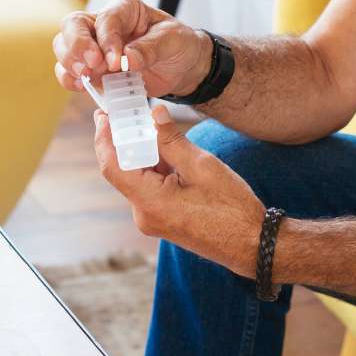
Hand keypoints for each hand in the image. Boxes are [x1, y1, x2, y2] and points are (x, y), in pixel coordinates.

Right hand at [52, 0, 211, 97]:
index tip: (115, 61)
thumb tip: (127, 58)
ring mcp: (94, 45)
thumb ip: (150, 48)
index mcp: (125, 8)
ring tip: (87, 77)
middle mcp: (104, 23)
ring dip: (69, 63)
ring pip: (63, 46)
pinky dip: (69, 79)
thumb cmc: (178, 45)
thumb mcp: (173, 41)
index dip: (106, 40)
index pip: (105, 18)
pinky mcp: (91, 68)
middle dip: (76, 46)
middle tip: (92, 66)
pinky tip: (82, 86)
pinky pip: (68, 70)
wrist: (182, 68)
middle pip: (72, 24)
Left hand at [93, 105, 263, 277]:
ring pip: (138, 178)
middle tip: (132, 112)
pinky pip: (150, 189)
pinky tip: (169, 152)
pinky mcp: (162, 219)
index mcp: (150, 202)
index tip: (103, 116)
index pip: (112, 166)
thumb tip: (155, 114)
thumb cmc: (232, 209)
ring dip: (145, 154)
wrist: (252, 243)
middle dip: (127, 141)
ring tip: (155, 128)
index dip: (104, 138)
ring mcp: (153, 220)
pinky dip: (155, 168)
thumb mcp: (202, 166)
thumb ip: (172, 140)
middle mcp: (144, 215)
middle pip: (124, 171)